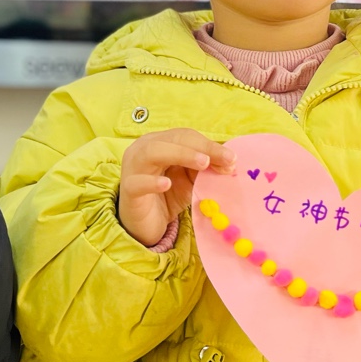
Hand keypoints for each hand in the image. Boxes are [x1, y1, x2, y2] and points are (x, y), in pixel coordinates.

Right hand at [119, 129, 235, 247]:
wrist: (146, 224)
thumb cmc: (167, 196)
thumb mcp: (190, 180)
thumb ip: (205, 169)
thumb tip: (229, 161)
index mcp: (159, 142)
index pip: (185, 136)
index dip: (209, 145)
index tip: (232, 159)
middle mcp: (143, 149)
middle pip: (172, 139)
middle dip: (201, 147)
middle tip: (226, 160)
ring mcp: (133, 168)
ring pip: (153, 152)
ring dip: (180, 154)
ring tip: (203, 163)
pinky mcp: (128, 190)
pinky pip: (138, 183)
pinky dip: (152, 182)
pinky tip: (166, 184)